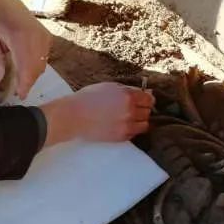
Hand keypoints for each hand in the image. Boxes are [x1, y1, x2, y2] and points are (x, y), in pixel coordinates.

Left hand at [0, 0, 51, 98]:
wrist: (4, 2)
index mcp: (21, 36)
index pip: (26, 67)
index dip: (24, 85)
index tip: (19, 96)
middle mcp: (37, 36)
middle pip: (36, 69)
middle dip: (28, 83)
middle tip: (17, 93)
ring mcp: (45, 36)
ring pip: (42, 65)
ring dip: (31, 76)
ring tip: (19, 82)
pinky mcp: (48, 37)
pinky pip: (44, 58)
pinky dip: (35, 67)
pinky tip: (24, 68)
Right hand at [40, 83, 155, 146]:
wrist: (73, 116)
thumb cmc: (88, 98)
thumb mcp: (109, 87)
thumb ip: (129, 89)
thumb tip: (147, 92)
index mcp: (127, 96)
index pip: (149, 99)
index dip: (146, 99)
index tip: (142, 100)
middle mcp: (130, 111)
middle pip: (148, 112)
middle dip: (143, 109)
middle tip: (133, 108)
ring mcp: (126, 125)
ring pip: (145, 124)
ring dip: (139, 120)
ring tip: (128, 118)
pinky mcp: (121, 137)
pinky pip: (135, 133)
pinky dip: (132, 129)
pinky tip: (121, 124)